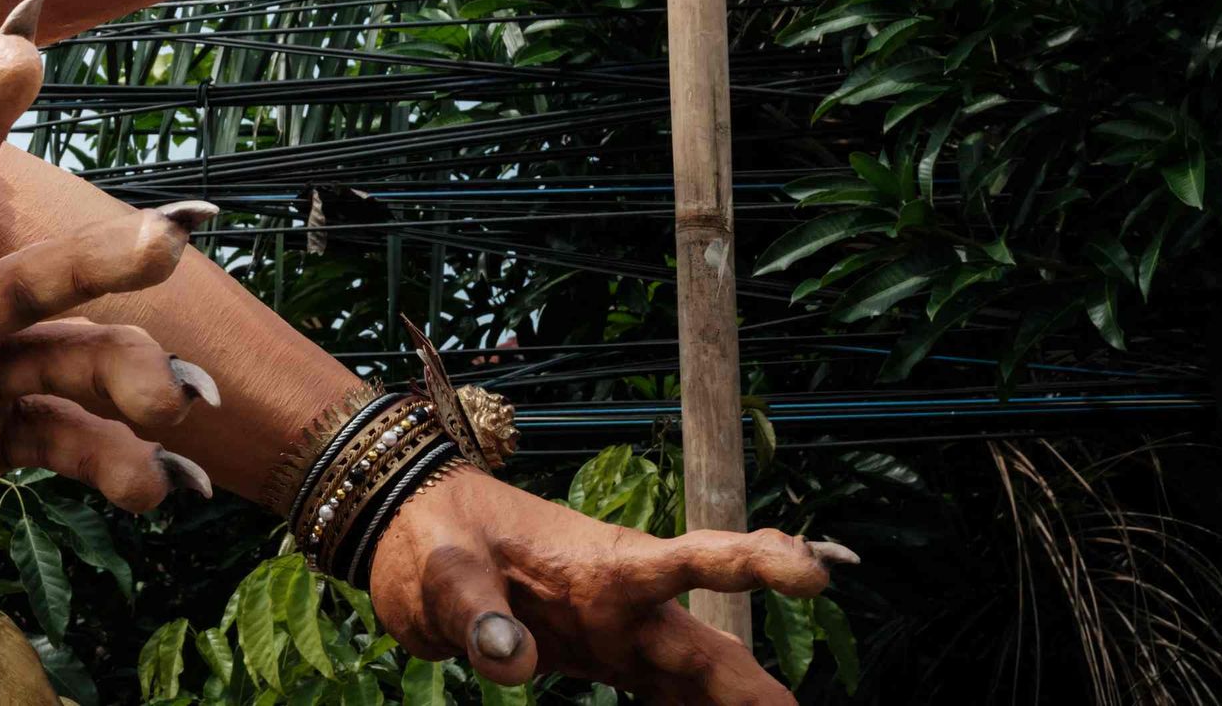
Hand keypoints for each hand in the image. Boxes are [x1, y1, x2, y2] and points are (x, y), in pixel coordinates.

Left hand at [369, 463, 844, 704]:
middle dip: (758, 694)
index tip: (809, 574)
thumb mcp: (444, 569)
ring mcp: (618, 633)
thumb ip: (476, 612)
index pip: (692, 561)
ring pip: (696, 681)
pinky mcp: (599, 657)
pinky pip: (661, 696)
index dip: (753, 564)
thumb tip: (512, 661)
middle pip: (709, 652)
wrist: (411, 531)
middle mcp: (627, 603)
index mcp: (603, 566)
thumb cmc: (435, 537)